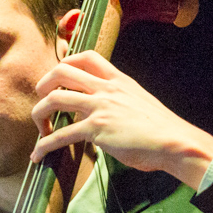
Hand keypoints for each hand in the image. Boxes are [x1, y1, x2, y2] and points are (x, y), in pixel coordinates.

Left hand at [30, 51, 212, 187]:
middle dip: (44, 84)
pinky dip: (44, 146)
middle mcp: (106, 89)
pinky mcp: (96, 129)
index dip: (67, 62)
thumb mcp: (139, 104)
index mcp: (118, 80)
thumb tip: (104, 114)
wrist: (174, 142)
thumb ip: (119, 102)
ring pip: (53, 99)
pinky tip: (38, 155)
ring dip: (39, 115)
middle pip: (61, 71)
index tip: (59, 78)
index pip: (86, 56)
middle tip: (43, 101)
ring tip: (40, 130)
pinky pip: (60, 135)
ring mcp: (99, 107)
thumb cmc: (162, 129)